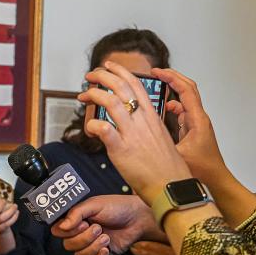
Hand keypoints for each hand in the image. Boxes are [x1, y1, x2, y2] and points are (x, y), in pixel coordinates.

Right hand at [51, 195, 165, 254]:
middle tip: (98, 228)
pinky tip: (106, 250)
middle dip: (84, 238)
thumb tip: (62, 226)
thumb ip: (76, 213)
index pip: (57, 231)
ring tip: (106, 237)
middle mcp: (79, 234)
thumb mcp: (95, 204)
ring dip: (93, 247)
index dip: (68, 231)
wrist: (137, 219)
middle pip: (68, 245)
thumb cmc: (117, 207)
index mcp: (75, 220)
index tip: (82, 224)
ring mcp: (89, 246)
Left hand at [80, 61, 192, 202]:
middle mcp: (143, 121)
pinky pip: (103, 128)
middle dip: (103, 76)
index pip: (136, 85)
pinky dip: (92, 124)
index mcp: (153, 117)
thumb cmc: (167, 170)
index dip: (121, 71)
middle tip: (90, 76)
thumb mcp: (160, 140)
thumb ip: (145, 130)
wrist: (172, 188)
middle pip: (122, 87)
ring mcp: (133, 134)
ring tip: (83, 96)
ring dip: (94, 94)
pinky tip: (89, 129)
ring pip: (111, 102)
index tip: (109, 66)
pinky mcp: (122, 149)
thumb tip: (131, 128)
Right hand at [151, 68, 228, 186]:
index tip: (157, 72)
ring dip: (172, 90)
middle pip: (187, 89)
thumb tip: (143, 134)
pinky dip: (172, 105)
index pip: (186, 90)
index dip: (171, 78)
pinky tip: (162, 109)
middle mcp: (198, 118)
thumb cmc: (203, 169)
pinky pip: (182, 110)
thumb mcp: (178, 156)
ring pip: (185, 98)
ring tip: (157, 86)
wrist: (216, 179)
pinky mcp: (192, 129)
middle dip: (172, 78)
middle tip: (156, 73)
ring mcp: (196, 122)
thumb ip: (162, 143)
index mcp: (197, 120)